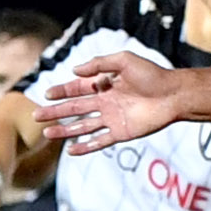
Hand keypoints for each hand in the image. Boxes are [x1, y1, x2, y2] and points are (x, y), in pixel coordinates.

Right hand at [30, 52, 178, 156]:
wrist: (174, 95)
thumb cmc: (153, 75)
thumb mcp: (124, 60)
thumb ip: (99, 64)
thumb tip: (75, 71)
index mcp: (105, 85)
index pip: (78, 88)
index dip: (62, 91)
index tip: (46, 95)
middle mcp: (106, 102)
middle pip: (75, 108)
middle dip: (56, 112)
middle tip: (37, 116)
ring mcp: (112, 119)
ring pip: (82, 126)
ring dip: (64, 130)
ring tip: (47, 134)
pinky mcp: (121, 133)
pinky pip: (99, 141)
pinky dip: (85, 146)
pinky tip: (70, 149)